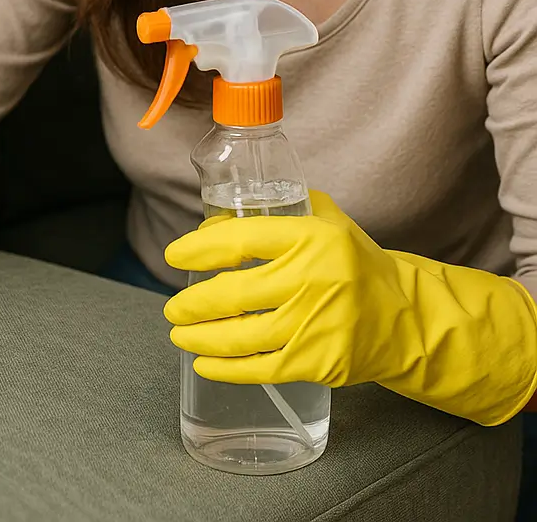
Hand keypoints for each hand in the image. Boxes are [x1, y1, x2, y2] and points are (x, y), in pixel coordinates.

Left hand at [164, 191, 536, 425]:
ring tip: (179, 332)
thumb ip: (277, 212)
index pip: (239, 240)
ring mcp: (314, 325)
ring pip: (239, 336)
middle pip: (232, 294)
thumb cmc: (356, 264)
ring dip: (199, 336)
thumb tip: (216, 223)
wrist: (407, 318)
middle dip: (191, 303)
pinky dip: (225, 368)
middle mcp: (311, 280)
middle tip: (172, 306)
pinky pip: (259, 369)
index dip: (198, 249)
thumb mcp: (327, 221)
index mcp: (310, 237)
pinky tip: (203, 363)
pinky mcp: (317, 363)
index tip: (174, 256)